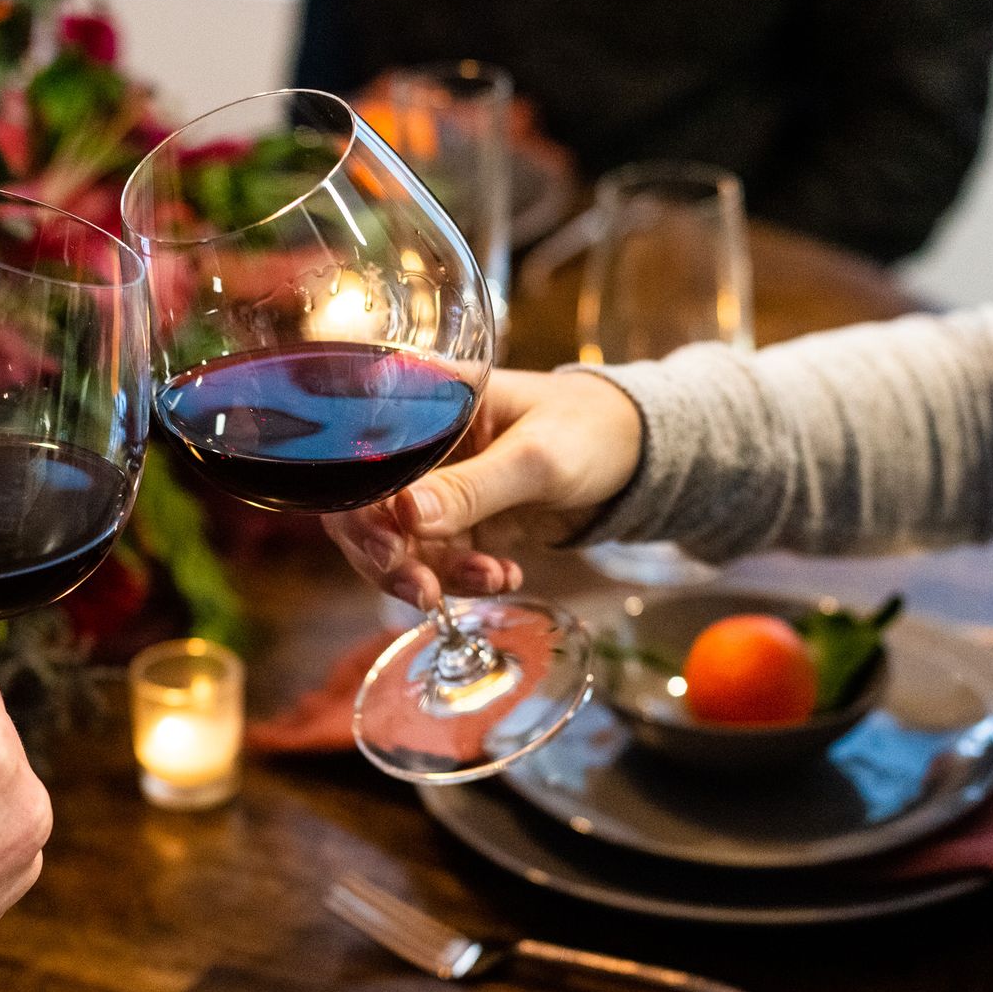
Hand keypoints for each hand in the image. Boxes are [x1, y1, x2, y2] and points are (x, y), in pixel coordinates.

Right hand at [322, 367, 641, 607]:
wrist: (636, 456)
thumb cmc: (589, 429)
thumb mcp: (535, 458)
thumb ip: (473, 488)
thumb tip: (404, 517)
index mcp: (425, 401)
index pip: (359, 456)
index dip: (356, 508)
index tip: (387, 550)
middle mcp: (417, 445)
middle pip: (366, 510)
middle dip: (390, 559)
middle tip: (422, 590)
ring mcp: (435, 486)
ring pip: (401, 545)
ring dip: (438, 574)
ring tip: (491, 579)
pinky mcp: (458, 520)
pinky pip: (439, 560)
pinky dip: (466, 579)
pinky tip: (505, 576)